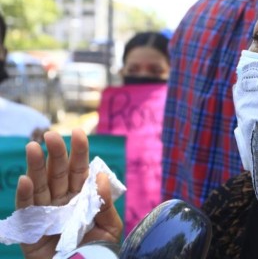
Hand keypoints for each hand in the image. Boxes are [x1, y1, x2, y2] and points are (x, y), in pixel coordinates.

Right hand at [15, 129, 122, 258]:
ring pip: (39, 185)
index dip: (79, 151)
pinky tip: (25, 180)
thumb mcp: (109, 227)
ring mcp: (45, 213)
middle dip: (55, 153)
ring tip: (33, 147)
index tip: (78, 132)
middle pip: (57, 173)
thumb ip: (105, 203)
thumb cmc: (97, 252)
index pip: (80, 170)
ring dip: (35, 166)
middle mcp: (62, 200)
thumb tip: (100, 175)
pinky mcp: (30, 229)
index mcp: (81, 197)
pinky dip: (25, 195)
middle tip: (51, 135)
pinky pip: (26, 209)